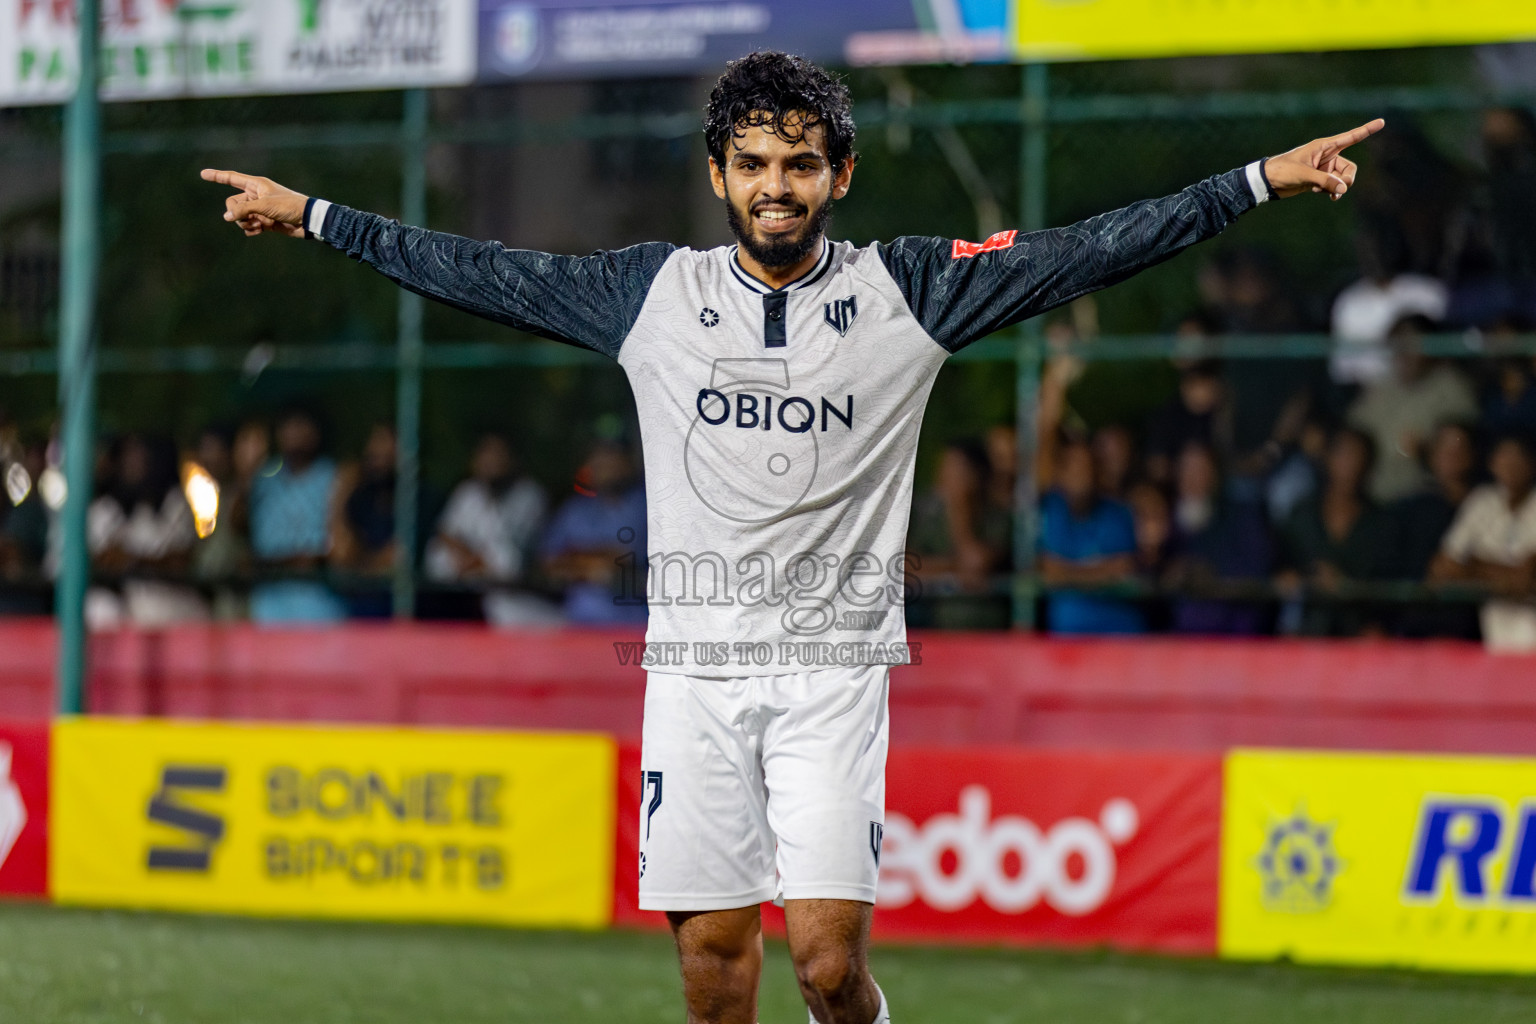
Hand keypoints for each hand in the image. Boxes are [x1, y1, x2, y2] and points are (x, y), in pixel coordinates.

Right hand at [200, 168, 308, 237]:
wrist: (307, 220)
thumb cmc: (289, 206)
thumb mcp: (264, 206)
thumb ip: (243, 210)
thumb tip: (227, 217)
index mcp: (256, 185)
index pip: (232, 178)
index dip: (217, 176)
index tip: (202, 174)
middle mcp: (255, 196)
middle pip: (232, 203)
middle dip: (237, 212)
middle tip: (251, 217)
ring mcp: (259, 209)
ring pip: (239, 217)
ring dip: (246, 223)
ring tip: (260, 225)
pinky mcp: (264, 222)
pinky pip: (248, 227)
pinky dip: (252, 230)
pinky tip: (261, 230)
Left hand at [1264, 119, 1384, 200]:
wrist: (1267, 182)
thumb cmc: (1283, 171)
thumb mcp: (1305, 175)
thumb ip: (1326, 181)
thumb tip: (1343, 189)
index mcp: (1324, 146)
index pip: (1350, 137)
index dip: (1366, 130)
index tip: (1382, 121)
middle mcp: (1326, 156)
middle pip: (1350, 168)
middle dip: (1348, 179)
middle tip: (1339, 188)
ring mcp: (1324, 169)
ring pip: (1343, 179)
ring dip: (1338, 187)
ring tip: (1325, 193)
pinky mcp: (1319, 180)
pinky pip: (1334, 186)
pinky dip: (1332, 191)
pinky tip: (1324, 195)